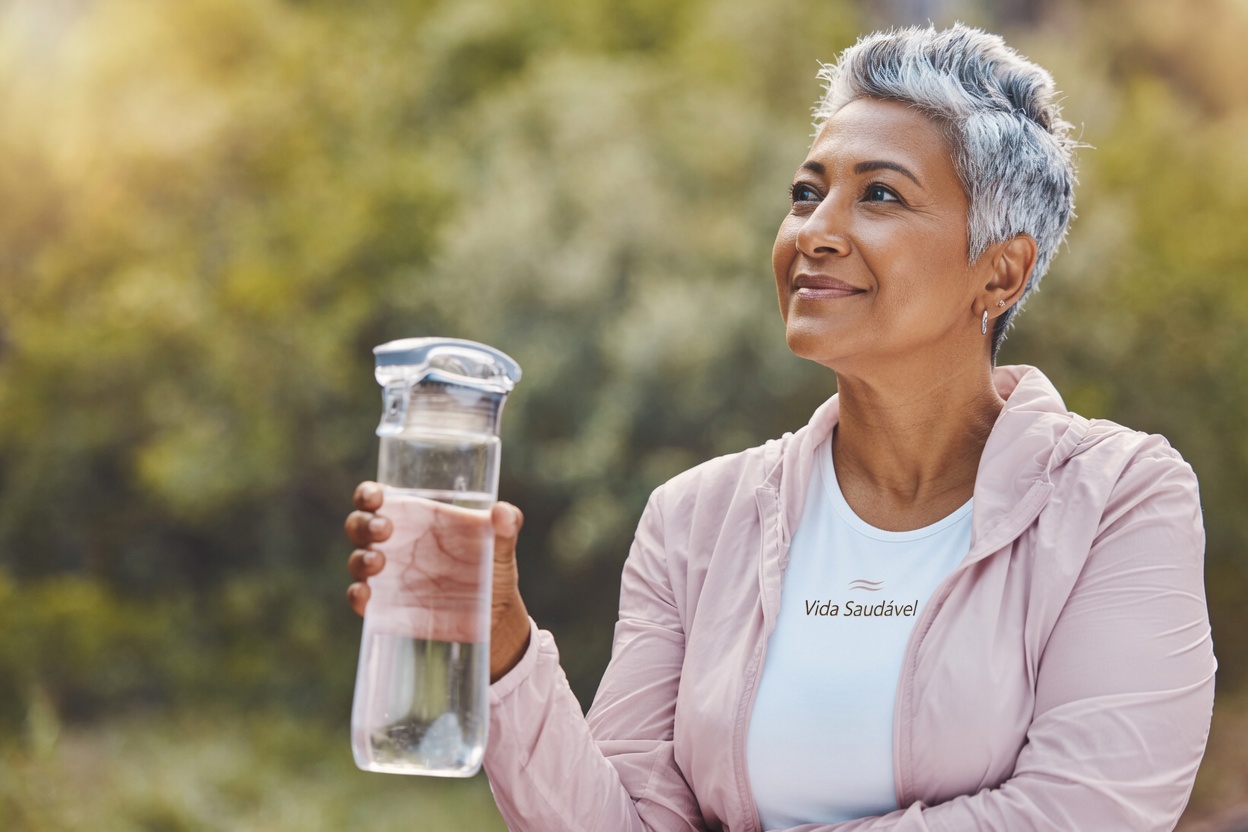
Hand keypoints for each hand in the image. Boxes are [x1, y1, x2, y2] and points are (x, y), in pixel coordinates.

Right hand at [345, 481, 532, 681]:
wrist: (495, 618)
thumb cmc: (493, 569)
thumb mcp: (501, 547)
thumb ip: (507, 527)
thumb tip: (503, 512)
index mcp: (416, 518)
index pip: (379, 498)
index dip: (368, 494)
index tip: (377, 496)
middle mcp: (395, 543)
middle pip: (360, 526)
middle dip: (364, 524)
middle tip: (385, 530)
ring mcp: (388, 576)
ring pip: (358, 560)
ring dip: (361, 559)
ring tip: (380, 563)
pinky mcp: (388, 606)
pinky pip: (361, 599)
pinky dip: (357, 596)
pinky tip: (366, 595)